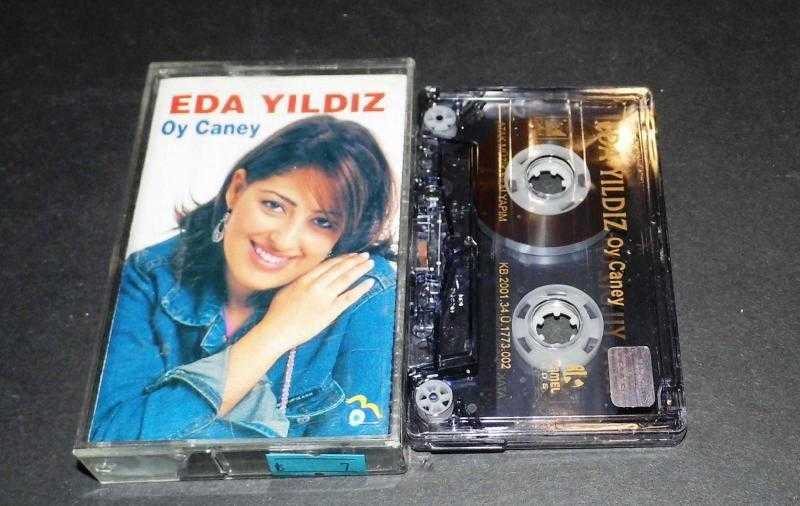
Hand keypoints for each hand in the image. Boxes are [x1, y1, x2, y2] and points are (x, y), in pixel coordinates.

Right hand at [256, 252, 375, 352]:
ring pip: (346, 279)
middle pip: (339, 269)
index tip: (351, 255)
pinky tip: (370, 282)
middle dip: (354, 260)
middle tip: (365, 255)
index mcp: (305, 279)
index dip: (342, 259)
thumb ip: (301, 282)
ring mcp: (323, 298)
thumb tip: (310, 277)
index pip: (328, 265)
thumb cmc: (278, 313)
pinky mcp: (329, 312)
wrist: (276, 331)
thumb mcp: (287, 290)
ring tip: (370, 263)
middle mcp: (315, 285)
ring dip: (360, 269)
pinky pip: (348, 298)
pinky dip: (360, 289)